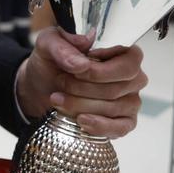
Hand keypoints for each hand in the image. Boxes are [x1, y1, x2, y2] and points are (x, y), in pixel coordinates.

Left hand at [15, 27, 146, 137]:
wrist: (41, 88)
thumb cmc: (52, 63)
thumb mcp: (48, 45)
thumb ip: (62, 45)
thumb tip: (81, 63)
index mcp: (122, 54)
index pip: (130, 61)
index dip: (101, 70)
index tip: (76, 70)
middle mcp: (132, 78)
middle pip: (117, 88)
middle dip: (83, 87)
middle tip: (60, 82)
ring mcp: (129, 101)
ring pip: (113, 108)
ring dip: (80, 105)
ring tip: (58, 98)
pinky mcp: (123, 123)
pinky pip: (120, 128)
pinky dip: (99, 125)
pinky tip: (81, 121)